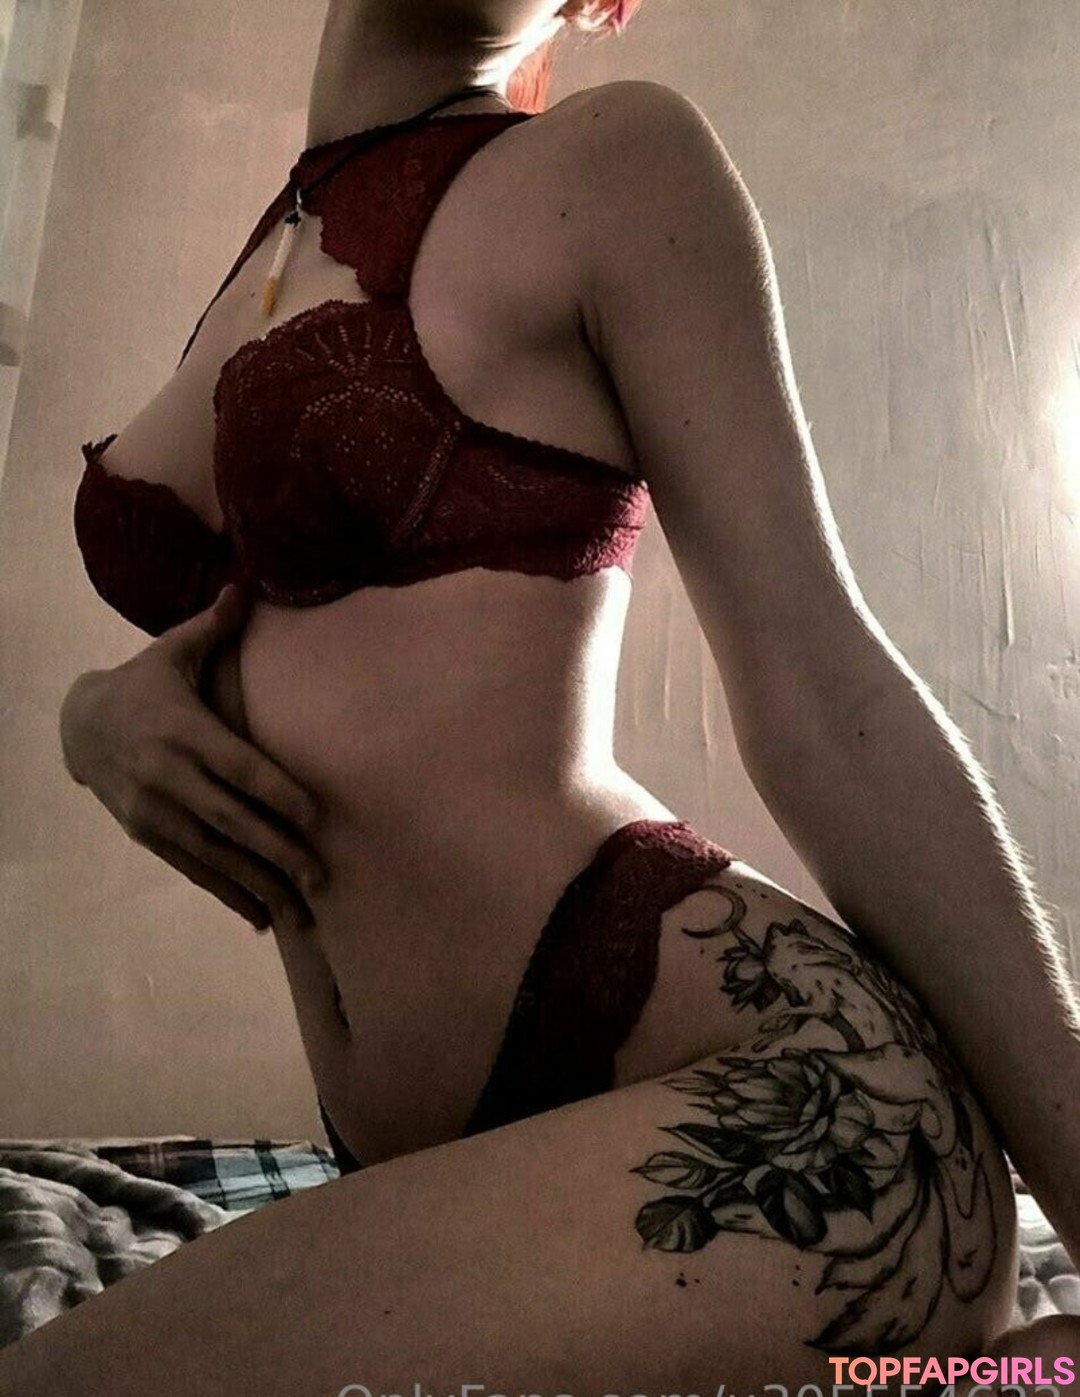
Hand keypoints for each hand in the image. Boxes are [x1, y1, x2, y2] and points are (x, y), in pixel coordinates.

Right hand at [60, 584, 325, 933]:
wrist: (78, 724)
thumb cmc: (144, 684)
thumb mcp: (173, 650)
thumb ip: (214, 626)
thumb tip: (246, 586)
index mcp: (184, 730)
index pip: (240, 767)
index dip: (278, 793)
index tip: (316, 818)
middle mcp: (169, 775)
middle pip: (231, 819)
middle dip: (277, 851)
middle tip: (321, 877)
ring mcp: (154, 810)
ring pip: (213, 853)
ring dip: (258, 883)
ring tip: (300, 910)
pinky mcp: (145, 833)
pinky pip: (192, 868)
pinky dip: (227, 893)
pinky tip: (260, 917)